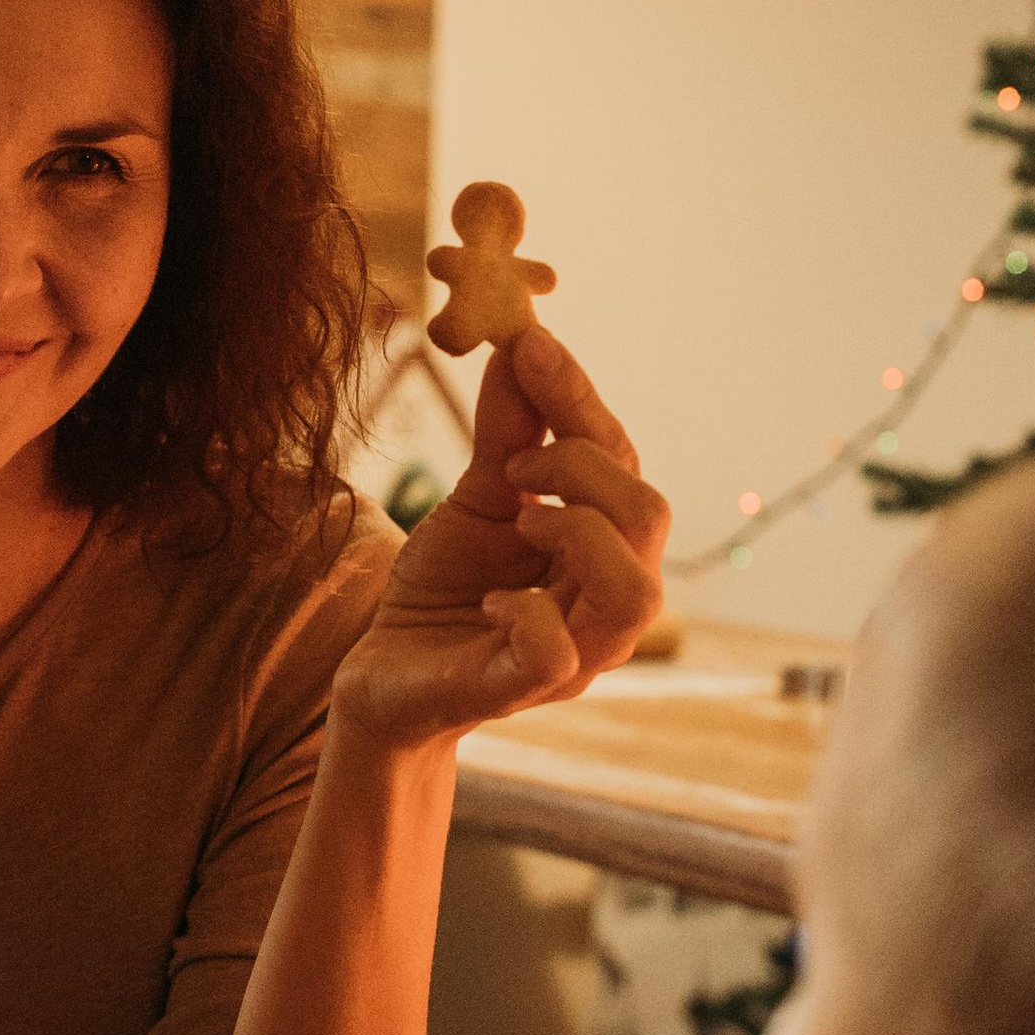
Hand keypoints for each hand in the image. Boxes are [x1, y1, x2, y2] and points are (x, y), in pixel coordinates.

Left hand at [333, 321, 668, 751]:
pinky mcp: (522, 692)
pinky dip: (528, 613)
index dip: (581, 399)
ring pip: (634, 592)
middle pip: (649, 517)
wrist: (385, 673)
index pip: (624, 464)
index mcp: (604, 546)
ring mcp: (575, 653)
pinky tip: (491, 598)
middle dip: (583, 466)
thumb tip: (524, 341)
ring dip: (576, 532)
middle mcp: (605, 600)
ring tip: (519, 518)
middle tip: (512, 466)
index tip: (529, 344)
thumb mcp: (477, 496)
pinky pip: (557, 653)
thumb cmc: (446, 587)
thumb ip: (508, 431)